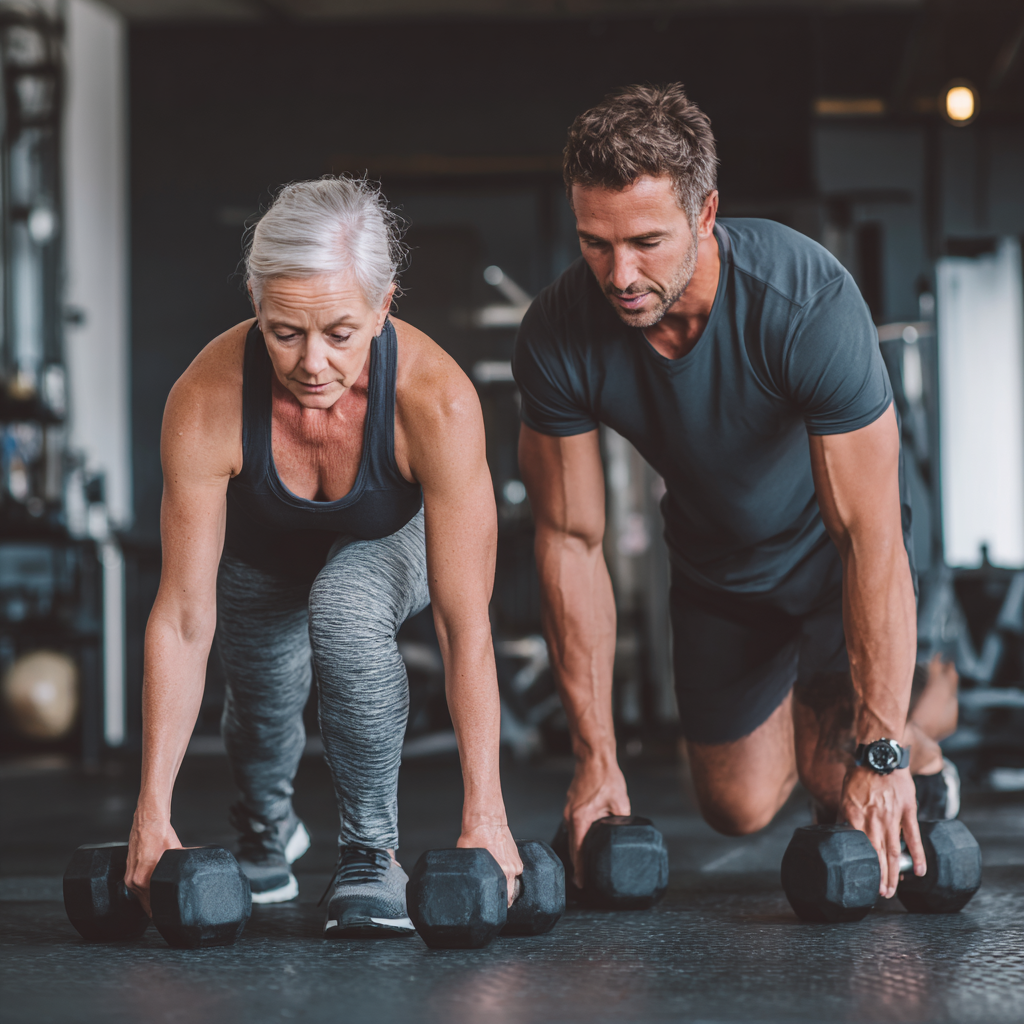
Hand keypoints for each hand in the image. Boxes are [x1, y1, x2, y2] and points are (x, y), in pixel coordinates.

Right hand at [125, 814, 182, 914]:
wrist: (148, 820)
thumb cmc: (162, 834)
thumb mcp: (176, 853)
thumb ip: (181, 867)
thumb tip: (194, 873)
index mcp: (143, 879)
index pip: (152, 906)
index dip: (162, 912)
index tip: (170, 917)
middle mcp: (133, 881)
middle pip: (146, 904)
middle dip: (157, 909)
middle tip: (169, 913)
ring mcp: (129, 876)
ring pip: (140, 897)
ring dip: (150, 900)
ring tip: (162, 904)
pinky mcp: (128, 870)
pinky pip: (137, 887)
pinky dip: (145, 890)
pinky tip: (153, 890)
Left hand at [457, 821, 522, 906]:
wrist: (487, 820)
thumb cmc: (475, 835)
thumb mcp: (466, 856)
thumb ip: (467, 873)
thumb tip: (459, 884)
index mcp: (501, 872)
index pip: (504, 900)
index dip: (497, 907)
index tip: (492, 910)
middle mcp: (511, 871)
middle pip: (510, 896)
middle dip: (502, 901)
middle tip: (492, 902)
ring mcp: (516, 865)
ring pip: (513, 885)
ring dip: (505, 888)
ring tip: (496, 886)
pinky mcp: (517, 859)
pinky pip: (515, 873)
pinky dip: (508, 875)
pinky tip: (500, 872)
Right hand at [564, 754, 630, 888]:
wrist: (594, 757)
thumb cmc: (606, 777)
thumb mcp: (620, 802)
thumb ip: (621, 821)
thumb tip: (626, 836)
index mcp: (581, 818)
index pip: (578, 850)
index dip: (580, 868)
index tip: (581, 882)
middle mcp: (570, 815)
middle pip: (572, 845)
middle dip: (578, 863)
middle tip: (584, 880)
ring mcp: (569, 809)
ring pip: (572, 835)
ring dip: (577, 850)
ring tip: (585, 865)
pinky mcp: (571, 804)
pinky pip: (573, 825)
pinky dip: (577, 837)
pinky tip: (585, 842)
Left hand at [840, 765, 924, 897]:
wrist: (880, 755)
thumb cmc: (860, 774)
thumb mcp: (845, 795)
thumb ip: (844, 816)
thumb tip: (838, 833)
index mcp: (855, 815)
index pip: (860, 848)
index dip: (863, 868)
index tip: (862, 883)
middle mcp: (874, 819)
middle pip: (877, 854)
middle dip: (879, 877)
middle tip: (881, 895)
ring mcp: (892, 816)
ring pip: (894, 850)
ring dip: (893, 872)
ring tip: (893, 890)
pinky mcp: (908, 811)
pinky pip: (913, 836)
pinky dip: (918, 855)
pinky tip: (919, 871)